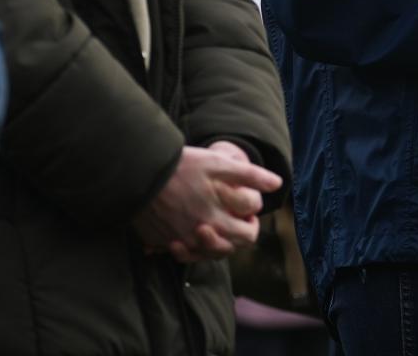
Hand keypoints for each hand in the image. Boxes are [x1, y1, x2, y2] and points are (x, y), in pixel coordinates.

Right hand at [134, 144, 282, 263]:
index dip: (251, 220)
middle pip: (229, 247)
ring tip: (211, 223)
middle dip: (236, 232)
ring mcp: (179, 240)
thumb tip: (277, 184)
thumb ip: (250, 176)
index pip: (248, 235)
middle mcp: (199, 236)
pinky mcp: (161, 241)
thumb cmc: (182, 165)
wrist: (140, 171)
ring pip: (206, 254)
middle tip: (232, 215)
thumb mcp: (219, 164)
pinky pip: (181, 253)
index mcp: (217, 219)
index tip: (246, 208)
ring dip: (213, 242)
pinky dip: (187, 247)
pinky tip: (188, 232)